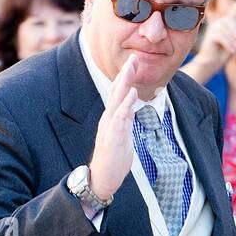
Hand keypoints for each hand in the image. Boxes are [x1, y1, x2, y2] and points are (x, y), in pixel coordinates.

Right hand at [88, 53, 138, 200]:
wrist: (102, 179)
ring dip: (124, 83)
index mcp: (112, 119)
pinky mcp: (112, 137)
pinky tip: (132, 92)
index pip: (118, 94)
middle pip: (117, 91)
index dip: (126, 78)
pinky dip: (126, 103)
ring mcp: (109, 127)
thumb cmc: (113, 161)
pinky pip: (120, 117)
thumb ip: (126, 122)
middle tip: (133, 56)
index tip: (134, 62)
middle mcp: (108, 119)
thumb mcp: (123, 136)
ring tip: (131, 67)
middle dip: (125, 73)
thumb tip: (131, 109)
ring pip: (117, 100)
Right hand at [195, 14, 235, 75]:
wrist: (211, 63)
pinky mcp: (211, 34)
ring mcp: (215, 27)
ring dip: (232, 39)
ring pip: (226, 29)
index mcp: (230, 21)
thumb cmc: (225, 52)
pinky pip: (221, 36)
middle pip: (231, 20)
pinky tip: (231, 50)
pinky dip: (228, 43)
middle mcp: (222, 21)